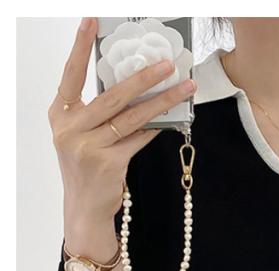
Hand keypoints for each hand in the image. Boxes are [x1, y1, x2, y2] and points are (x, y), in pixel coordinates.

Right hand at [48, 17, 197, 228]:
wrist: (84, 207)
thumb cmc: (85, 167)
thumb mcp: (81, 136)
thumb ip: (98, 113)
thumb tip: (134, 87)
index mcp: (60, 116)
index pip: (70, 75)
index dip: (80, 47)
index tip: (92, 21)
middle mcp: (70, 129)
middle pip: (112, 96)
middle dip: (143, 77)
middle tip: (167, 64)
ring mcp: (88, 147)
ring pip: (131, 117)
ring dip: (161, 101)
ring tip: (183, 87)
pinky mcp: (108, 163)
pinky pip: (138, 139)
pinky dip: (155, 127)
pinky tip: (172, 118)